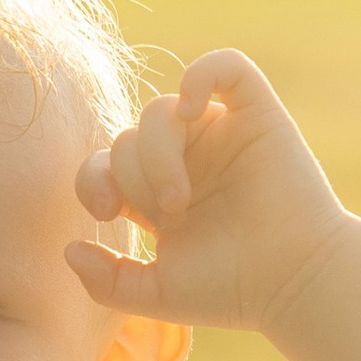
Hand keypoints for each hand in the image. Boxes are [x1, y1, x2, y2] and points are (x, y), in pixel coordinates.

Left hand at [67, 51, 351, 336]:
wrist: (292, 283)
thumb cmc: (231, 290)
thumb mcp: (156, 294)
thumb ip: (107, 281)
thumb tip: (68, 249)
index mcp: (158, 194)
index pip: (105, 165)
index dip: (94, 181)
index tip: (113, 213)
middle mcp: (186, 158)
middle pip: (128, 137)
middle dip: (136, 175)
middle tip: (169, 213)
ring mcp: (220, 133)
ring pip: (160, 109)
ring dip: (158, 153)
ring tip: (181, 197)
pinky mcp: (257, 114)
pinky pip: (226, 67)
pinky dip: (202, 74)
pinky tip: (192, 108)